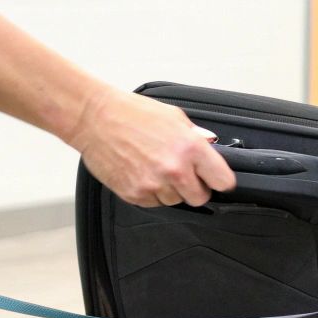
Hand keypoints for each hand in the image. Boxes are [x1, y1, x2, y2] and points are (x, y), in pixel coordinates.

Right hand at [68, 89, 235, 206]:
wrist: (95, 119)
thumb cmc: (131, 113)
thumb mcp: (173, 116)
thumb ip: (196, 135)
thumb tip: (211, 145)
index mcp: (190, 148)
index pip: (222, 181)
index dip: (220, 180)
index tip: (216, 179)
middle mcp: (174, 170)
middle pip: (200, 198)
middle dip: (195, 188)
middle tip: (184, 173)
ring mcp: (154, 185)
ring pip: (175, 202)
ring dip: (171, 190)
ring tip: (156, 167)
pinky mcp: (135, 195)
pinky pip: (153, 203)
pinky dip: (151, 193)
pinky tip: (143, 172)